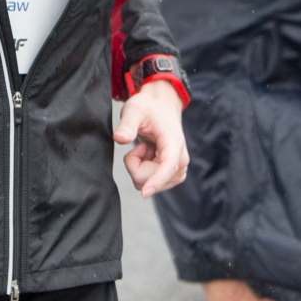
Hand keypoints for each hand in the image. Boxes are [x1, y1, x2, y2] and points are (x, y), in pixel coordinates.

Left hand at [114, 79, 188, 197]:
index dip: (156, 181)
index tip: (145, 193)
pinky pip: (148, 183)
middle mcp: (181, 161)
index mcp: (174, 143)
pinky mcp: (173, 175)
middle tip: (140, 145)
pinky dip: (142, 169)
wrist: (162, 106)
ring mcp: (178, 171)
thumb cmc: (149, 107)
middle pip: (148, 179)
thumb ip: (127, 124)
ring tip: (146, 147)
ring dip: (139, 166)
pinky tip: (149, 153)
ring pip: (146, 183)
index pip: (167, 166)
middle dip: (135, 164)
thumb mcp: (134, 110)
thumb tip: (119, 138)